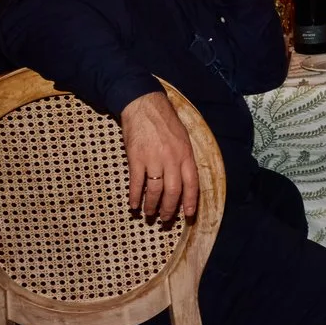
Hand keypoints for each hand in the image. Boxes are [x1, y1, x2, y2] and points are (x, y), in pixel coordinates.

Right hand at [121, 91, 198, 221]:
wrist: (144, 105)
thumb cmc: (165, 122)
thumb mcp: (183, 138)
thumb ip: (184, 158)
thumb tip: (185, 179)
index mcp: (186, 154)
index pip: (192, 184)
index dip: (191, 201)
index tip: (188, 215)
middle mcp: (172, 159)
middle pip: (173, 192)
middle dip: (169, 209)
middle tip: (165, 219)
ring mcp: (153, 159)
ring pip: (155, 191)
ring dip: (152, 205)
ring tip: (149, 214)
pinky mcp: (136, 158)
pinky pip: (136, 183)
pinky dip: (135, 196)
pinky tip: (133, 204)